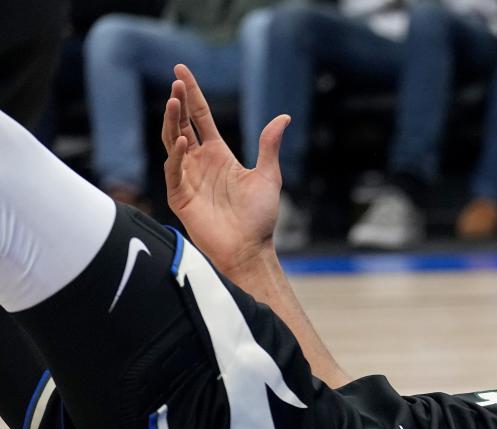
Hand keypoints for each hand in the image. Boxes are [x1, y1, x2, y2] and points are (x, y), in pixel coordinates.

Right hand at [161, 63, 288, 275]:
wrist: (251, 249)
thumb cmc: (260, 218)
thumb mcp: (268, 176)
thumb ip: (269, 146)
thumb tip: (283, 117)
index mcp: (218, 154)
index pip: (200, 117)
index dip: (191, 95)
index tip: (180, 72)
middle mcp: (199, 162)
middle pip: (182, 123)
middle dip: (179, 101)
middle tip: (177, 80)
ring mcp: (187, 178)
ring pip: (173, 141)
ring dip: (172, 121)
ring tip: (174, 100)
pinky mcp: (180, 196)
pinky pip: (174, 170)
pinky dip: (176, 154)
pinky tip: (182, 139)